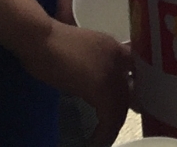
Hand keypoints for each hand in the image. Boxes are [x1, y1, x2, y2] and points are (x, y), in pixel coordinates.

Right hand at [20, 21, 130, 146]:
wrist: (40, 39)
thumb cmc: (51, 44)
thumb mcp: (81, 53)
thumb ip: (94, 64)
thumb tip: (93, 83)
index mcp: (116, 49)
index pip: (136, 72)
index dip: (134, 92)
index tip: (129, 107)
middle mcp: (120, 59)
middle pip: (131, 92)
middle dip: (123, 114)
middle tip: (112, 128)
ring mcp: (112, 72)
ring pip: (121, 106)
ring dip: (113, 127)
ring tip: (104, 139)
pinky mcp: (101, 88)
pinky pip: (110, 116)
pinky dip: (105, 133)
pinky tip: (98, 141)